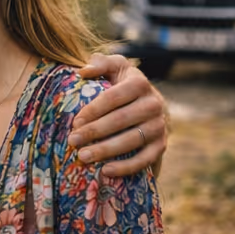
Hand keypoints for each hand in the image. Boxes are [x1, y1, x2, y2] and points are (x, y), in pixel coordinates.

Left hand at [70, 54, 167, 176]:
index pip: (113, 97)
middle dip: (94, 132)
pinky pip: (145, 159)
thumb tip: (83, 71)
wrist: (148, 103)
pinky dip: (126, 167)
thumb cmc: (123, 84)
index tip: (75, 122)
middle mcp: (153, 104)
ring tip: (83, 157)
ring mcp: (159, 126)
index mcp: (139, 83)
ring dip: (105, 150)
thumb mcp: (115, 67)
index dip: (93, 110)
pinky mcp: (161, 145)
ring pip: (131, 141)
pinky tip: (105, 171)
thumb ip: (100, 63)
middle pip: (120, 120)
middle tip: (73, 141)